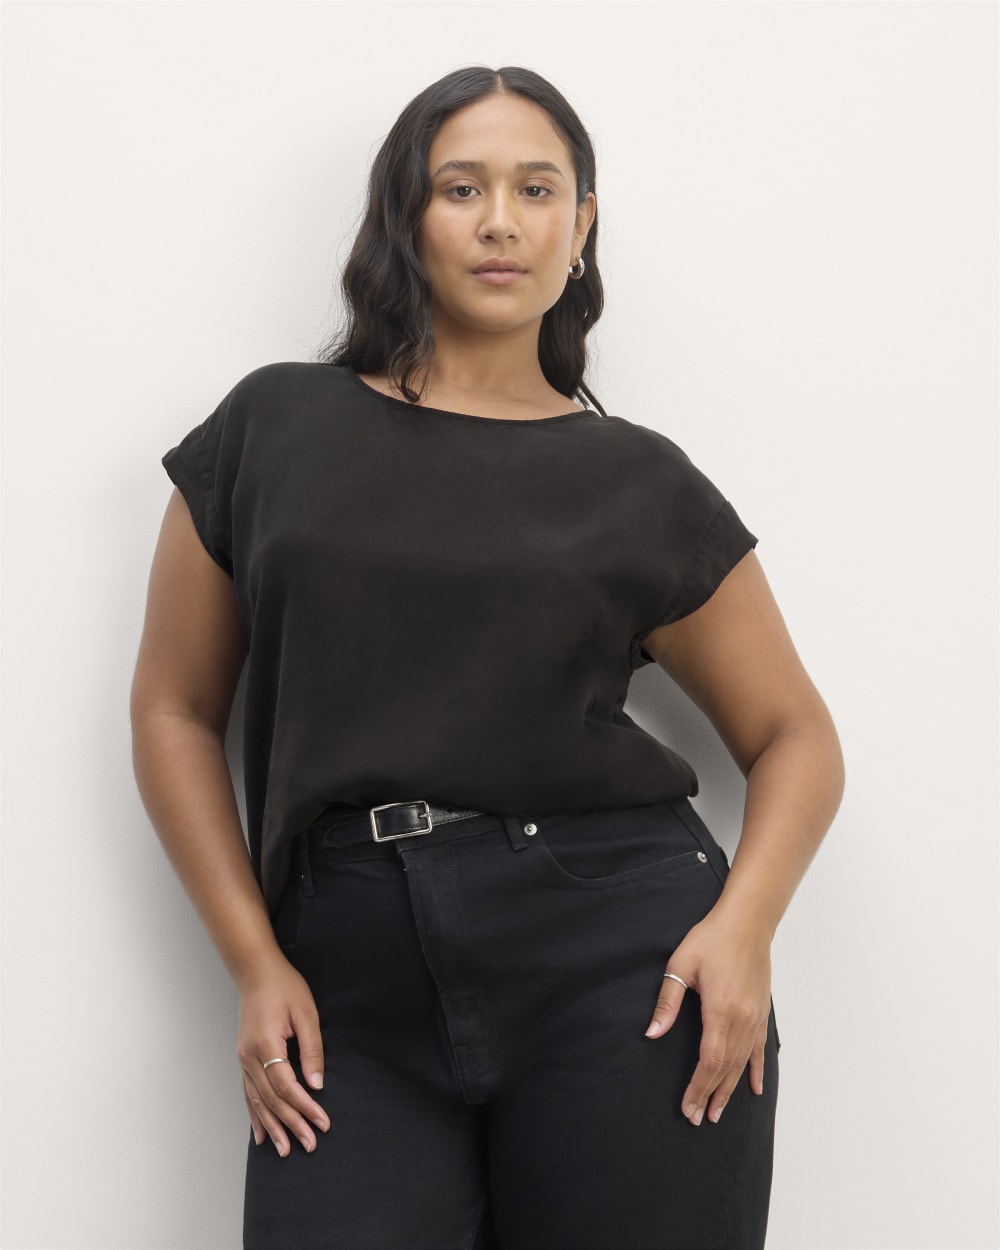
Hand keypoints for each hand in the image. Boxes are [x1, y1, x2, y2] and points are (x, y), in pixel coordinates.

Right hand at [237, 951, 329, 1155]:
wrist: (256, 972)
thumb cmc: (284, 987)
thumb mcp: (306, 1013)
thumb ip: (312, 1049)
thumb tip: (317, 1085)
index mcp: (266, 1044)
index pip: (286, 1086)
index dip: (304, 1107)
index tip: (322, 1123)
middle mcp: (249, 1056)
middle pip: (271, 1099)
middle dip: (292, 1124)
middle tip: (310, 1146)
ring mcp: (243, 1059)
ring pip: (257, 1102)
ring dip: (272, 1128)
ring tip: (285, 1150)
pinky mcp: (244, 1059)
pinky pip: (248, 1094)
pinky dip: (255, 1116)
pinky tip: (260, 1135)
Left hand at [644, 906, 771, 1125]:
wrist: (747, 921)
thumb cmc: (711, 938)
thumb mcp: (681, 964)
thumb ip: (667, 1001)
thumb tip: (652, 1033)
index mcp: (720, 1009)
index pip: (709, 1061)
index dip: (698, 1087)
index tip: (687, 1107)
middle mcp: (742, 1019)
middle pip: (726, 1069)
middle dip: (710, 1096)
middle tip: (697, 1119)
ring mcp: (756, 1017)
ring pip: (743, 1063)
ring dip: (730, 1090)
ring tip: (717, 1112)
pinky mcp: (762, 1012)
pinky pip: (759, 1049)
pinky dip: (756, 1071)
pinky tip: (753, 1090)